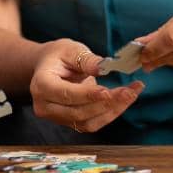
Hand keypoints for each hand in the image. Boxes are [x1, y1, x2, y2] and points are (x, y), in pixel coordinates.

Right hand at [29, 39, 143, 133]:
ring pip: (87, 122)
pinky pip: (91, 124)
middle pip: (78, 112)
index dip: (87, 95)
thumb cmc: (58, 56)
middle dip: (106, 103)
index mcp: (41, 85)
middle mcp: (45, 106)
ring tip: (131, 94)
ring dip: (112, 110)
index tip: (108, 90)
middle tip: (130, 91)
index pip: (65, 94)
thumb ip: (86, 59)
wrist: (49, 67)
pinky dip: (109, 114)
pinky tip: (123, 101)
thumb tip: (103, 67)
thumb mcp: (70, 49)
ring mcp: (56, 118)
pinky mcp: (69, 123)